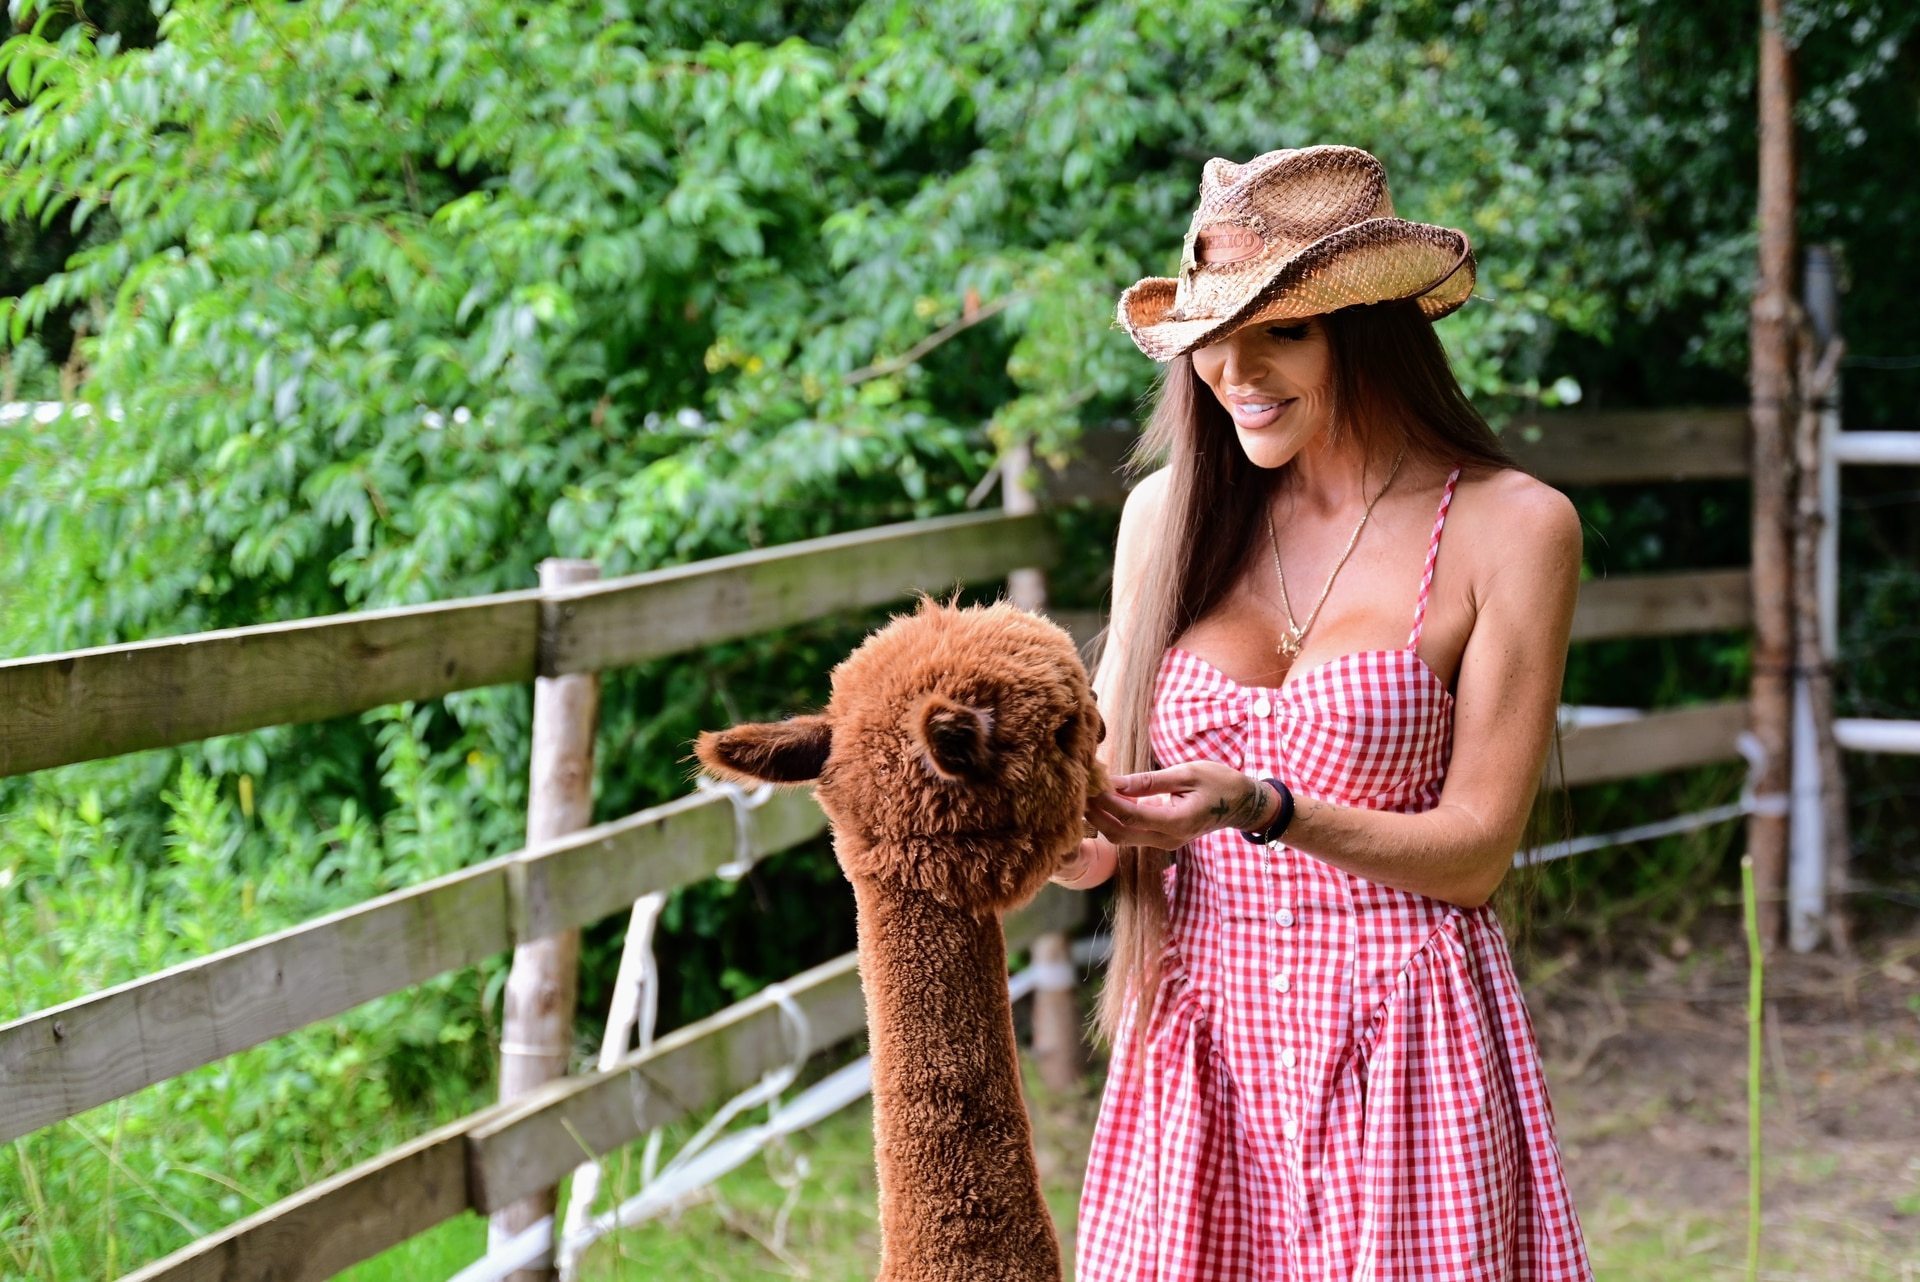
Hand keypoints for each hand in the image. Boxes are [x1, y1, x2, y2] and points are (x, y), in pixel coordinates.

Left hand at [1085, 762, 1272, 850]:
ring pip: (1122, 837)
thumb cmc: (1219, 782)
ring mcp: (1164, 842)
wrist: (1242, 804)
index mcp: (1177, 822)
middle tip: (1080, 789)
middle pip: (1119, 833)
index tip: (1091, 781)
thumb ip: (1150, 781)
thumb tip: (1116, 782)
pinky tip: (1106, 798)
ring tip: (1089, 792)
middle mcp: (1168, 838)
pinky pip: (1131, 833)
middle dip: (1096, 814)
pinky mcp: (1162, 839)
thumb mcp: (1186, 773)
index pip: (1130, 815)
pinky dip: (1115, 818)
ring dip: (1102, 818)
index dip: (1106, 800)